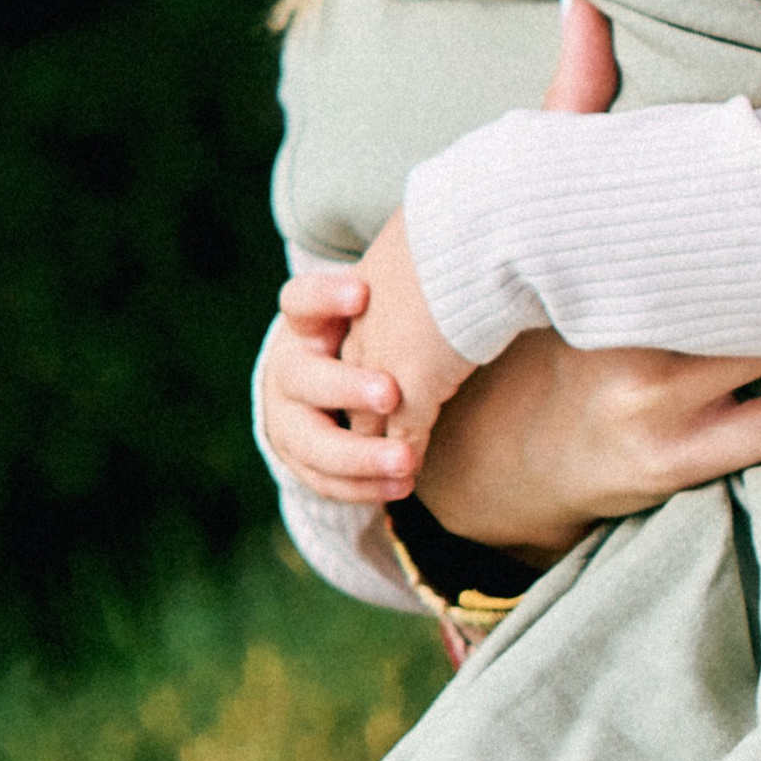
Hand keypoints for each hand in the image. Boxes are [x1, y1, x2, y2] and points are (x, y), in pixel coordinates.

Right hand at [264, 0, 760, 542]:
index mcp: (590, 262)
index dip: (753, 167)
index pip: (681, 204)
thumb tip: (583, 0)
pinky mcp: (683, 458)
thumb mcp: (534, 221)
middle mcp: (623, 332)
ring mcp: (656, 404)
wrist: (486, 467)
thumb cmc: (531, 323)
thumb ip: (569, 107)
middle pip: (745, 276)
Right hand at [264, 259, 426, 504]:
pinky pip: (326, 481)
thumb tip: (471, 274)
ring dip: (360, 454)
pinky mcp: (301, 460)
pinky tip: (403, 485)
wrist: (322, 389)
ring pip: (314, 442)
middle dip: (348, 387)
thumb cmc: (376, 338)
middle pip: (307, 378)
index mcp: (307, 326)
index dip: (327, 297)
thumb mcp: (382, 314)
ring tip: (407, 461)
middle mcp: (290, 370)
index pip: (301, 301)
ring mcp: (290, 419)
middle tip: (392, 393)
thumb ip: (408, 300)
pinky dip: (365, 486)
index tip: (364, 292)